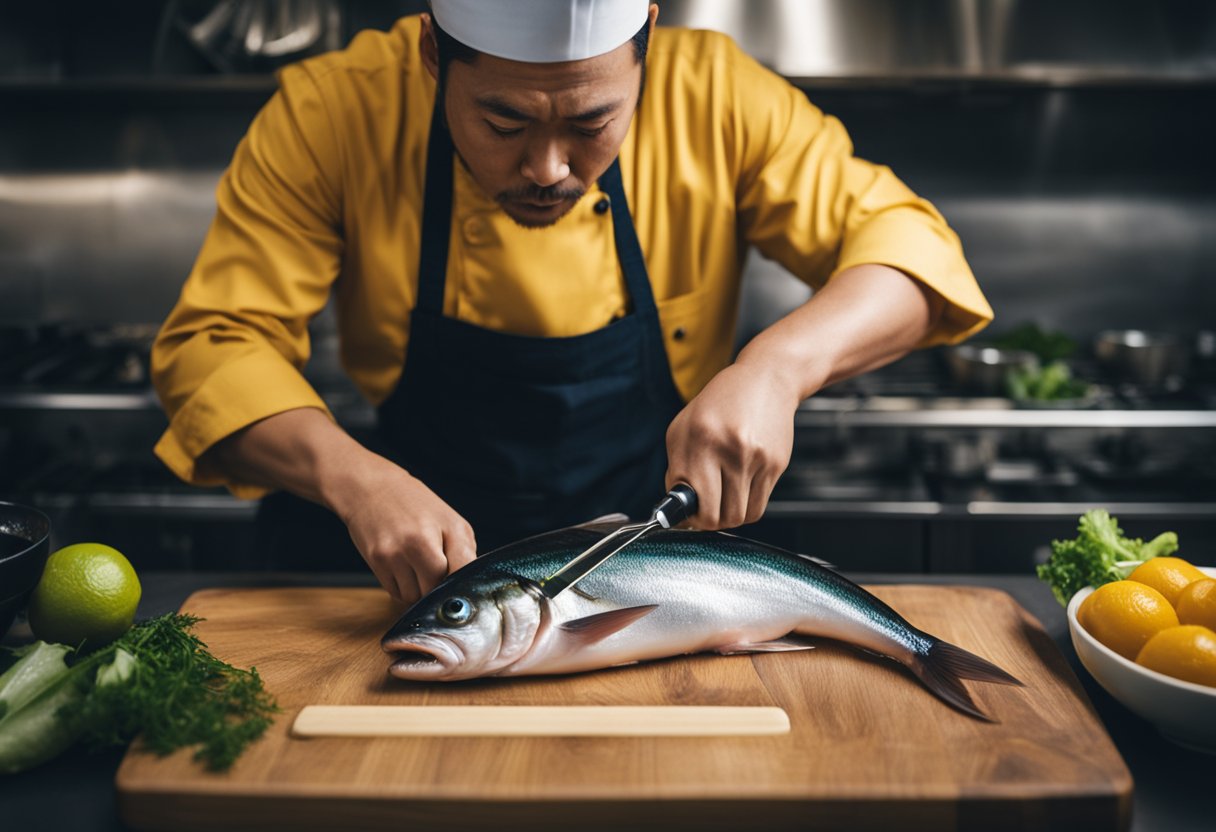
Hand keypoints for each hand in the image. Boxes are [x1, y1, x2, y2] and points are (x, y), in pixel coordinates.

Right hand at [328, 452, 476, 603]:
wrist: (371, 489)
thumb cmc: (416, 506)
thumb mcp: (450, 521)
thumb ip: (464, 554)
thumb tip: (467, 587)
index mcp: (448, 530)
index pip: (462, 574)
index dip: (462, 584)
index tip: (458, 582)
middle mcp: (420, 543)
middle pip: (435, 591)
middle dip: (437, 586)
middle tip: (433, 568)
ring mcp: (395, 553)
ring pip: (414, 597)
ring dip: (418, 590)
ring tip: (415, 565)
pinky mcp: (376, 561)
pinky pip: (395, 593)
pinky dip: (402, 588)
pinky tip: (401, 567)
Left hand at [664, 362, 800, 529]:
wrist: (766, 380)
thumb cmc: (719, 404)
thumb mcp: (683, 428)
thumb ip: (676, 468)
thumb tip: (678, 508)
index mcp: (702, 440)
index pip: (697, 504)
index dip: (690, 518)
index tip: (687, 514)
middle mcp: (732, 450)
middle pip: (721, 517)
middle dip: (709, 521)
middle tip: (704, 510)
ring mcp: (758, 459)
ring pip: (742, 516)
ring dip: (729, 515)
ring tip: (721, 499)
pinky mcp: (777, 464)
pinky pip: (759, 504)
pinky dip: (746, 505)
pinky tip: (738, 488)